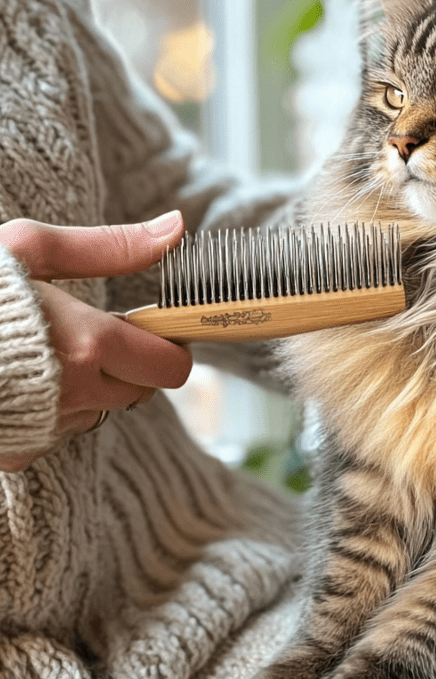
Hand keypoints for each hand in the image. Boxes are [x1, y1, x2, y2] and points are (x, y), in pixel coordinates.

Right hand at [0, 211, 193, 470]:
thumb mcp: (31, 250)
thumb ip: (111, 246)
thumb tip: (176, 227)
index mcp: (89, 343)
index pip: (171, 365)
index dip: (165, 345)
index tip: (144, 326)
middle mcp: (75, 394)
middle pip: (142, 392)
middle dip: (130, 365)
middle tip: (90, 334)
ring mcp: (44, 428)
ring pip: (101, 412)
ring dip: (90, 387)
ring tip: (43, 354)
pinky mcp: (17, 451)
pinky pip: (59, 432)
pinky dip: (53, 410)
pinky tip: (18, 382)